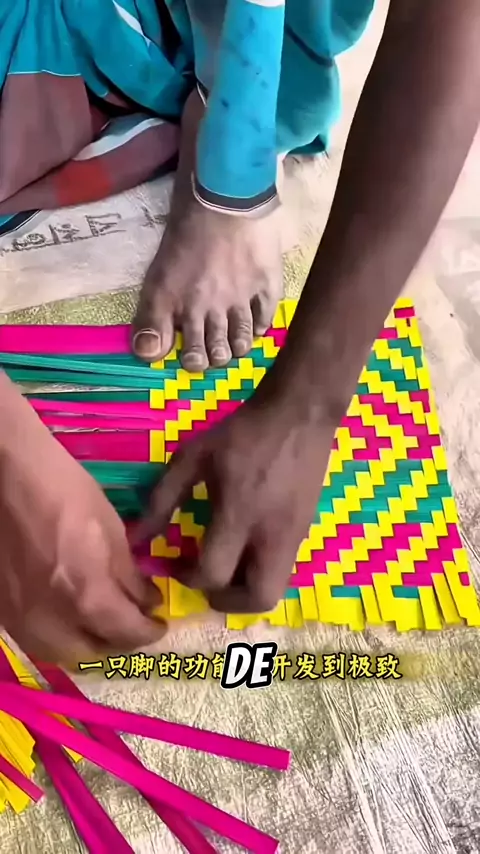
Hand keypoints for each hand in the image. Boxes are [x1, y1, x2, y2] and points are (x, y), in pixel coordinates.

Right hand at [0, 381, 164, 664]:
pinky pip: (37, 639)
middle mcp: (52, 621)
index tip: (159, 623)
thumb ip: (130, 577)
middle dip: (120, 642)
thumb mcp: (112, 531)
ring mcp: (21, 619)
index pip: (127, 634)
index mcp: (87, 597)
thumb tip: (147, 602)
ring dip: (89, 644)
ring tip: (105, 625)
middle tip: (135, 624)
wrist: (7, 476)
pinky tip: (71, 617)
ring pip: (61, 652)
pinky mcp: (3, 611)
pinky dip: (60, 636)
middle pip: (94, 652)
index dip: (148, 631)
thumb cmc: (67, 493)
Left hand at [137, 396, 335, 613]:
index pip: (214, 572)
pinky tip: (244, 547)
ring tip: (226, 568)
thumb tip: (137, 538)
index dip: (189, 579)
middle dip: (228, 603)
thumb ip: (162, 499)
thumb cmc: (241, 434)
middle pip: (258, 598)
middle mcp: (271, 534)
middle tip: (208, 584)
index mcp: (239, 514)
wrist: (299, 415)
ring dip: (246, 590)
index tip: (176, 565)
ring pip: (275, 589)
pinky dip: (260, 572)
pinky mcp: (305, 532)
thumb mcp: (193, 457)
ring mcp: (294, 536)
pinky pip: (283, 570)